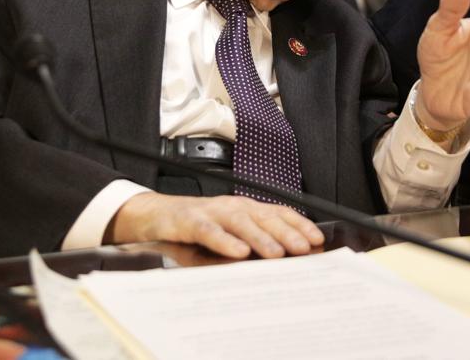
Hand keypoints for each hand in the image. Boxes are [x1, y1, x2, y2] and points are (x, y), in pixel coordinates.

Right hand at [107, 193, 323, 258]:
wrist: (154, 215)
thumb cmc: (194, 228)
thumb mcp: (227, 237)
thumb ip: (249, 246)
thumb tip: (281, 263)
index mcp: (245, 209)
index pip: (277, 213)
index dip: (298, 225)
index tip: (316, 240)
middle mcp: (231, 207)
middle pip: (263, 217)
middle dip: (286, 232)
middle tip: (303, 249)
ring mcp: (211, 212)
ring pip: (240, 222)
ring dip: (260, 238)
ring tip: (276, 254)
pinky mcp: (188, 221)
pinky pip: (208, 231)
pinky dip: (224, 241)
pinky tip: (237, 252)